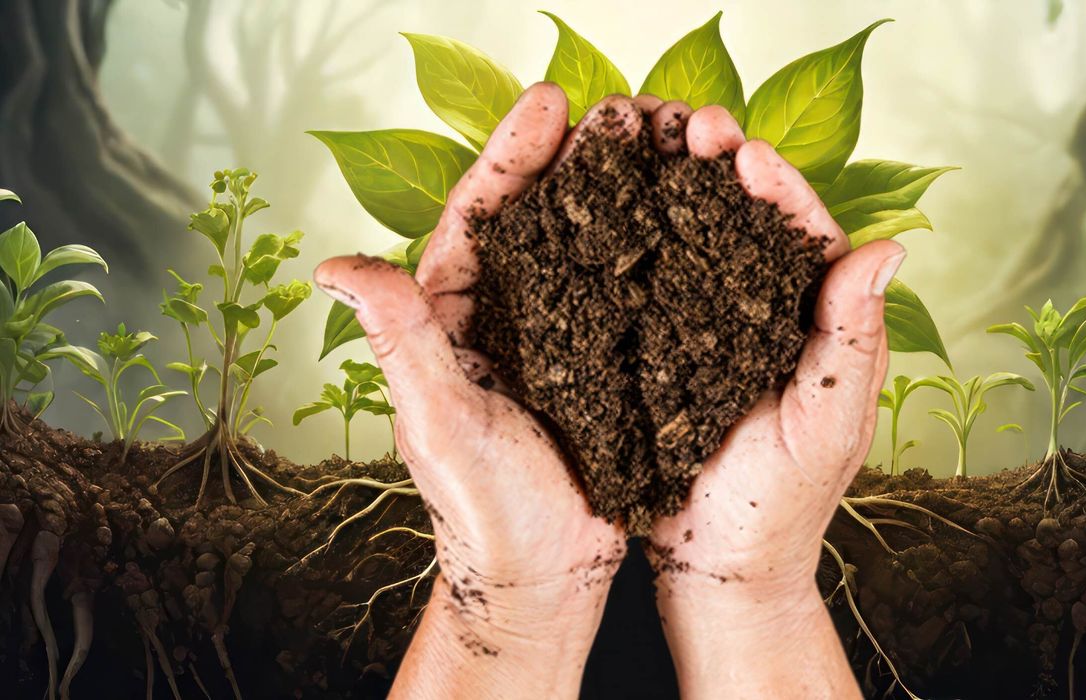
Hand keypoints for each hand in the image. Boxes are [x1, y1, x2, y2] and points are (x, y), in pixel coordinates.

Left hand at [314, 84, 645, 698]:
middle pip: (540, 219)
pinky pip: (629, 298)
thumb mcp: (438, 418)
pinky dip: (655, 258)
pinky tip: (689, 226)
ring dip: (622, 197)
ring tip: (663, 149)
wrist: (544, 578)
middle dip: (576, 159)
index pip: (479, 219)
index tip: (549, 104)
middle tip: (622, 110)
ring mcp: (560, 341)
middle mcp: (507, 320)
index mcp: (454, 320)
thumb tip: (334, 266)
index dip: (510, 157)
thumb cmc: (482, 511)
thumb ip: (401, 339)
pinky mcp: (606, 367)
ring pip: (590, 250)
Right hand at [643, 104, 904, 698]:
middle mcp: (761, 313)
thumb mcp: (826, 422)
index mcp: (816, 322)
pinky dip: (630, 242)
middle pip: (744, 221)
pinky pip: (647, 285)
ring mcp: (705, 328)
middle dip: (720, 167)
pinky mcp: (656, 349)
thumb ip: (851, 338)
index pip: (803, 234)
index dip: (777, 187)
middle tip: (689, 124)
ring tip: (644, 143)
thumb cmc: (780, 506)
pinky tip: (604, 210)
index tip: (744, 154)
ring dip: (672, 189)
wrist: (714, 568)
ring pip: (691, 241)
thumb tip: (888, 247)